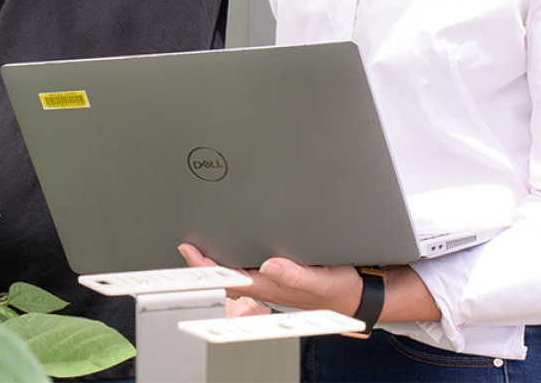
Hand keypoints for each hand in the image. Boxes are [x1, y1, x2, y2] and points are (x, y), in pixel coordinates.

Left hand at [178, 243, 360, 316]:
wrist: (356, 293)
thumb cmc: (338, 289)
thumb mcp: (320, 280)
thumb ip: (295, 275)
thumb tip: (269, 266)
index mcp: (272, 287)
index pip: (230, 278)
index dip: (206, 267)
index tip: (189, 251)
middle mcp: (267, 285)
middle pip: (225, 277)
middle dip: (203, 265)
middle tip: (184, 247)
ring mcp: (271, 281)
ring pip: (235, 273)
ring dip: (215, 263)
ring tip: (198, 247)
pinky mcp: (278, 274)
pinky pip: (248, 269)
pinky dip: (233, 260)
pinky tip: (228, 249)